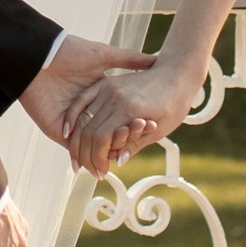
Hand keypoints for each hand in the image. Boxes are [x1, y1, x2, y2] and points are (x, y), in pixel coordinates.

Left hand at [17, 32, 150, 150]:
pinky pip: (76, 148)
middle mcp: (86, 112)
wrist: (41, 57)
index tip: (152, 123)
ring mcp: (73, 124)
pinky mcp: (59, 131)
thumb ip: (128, 59)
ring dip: (110, 148)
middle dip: (125, 138)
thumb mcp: (104, 55)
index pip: (116, 115)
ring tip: (127, 147)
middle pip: (108, 133)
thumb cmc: (71, 52)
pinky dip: (90, 154)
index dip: (133, 120)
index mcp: (97, 96)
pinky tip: (107, 156)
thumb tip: (155, 59)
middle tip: (143, 136)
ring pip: (95, 144)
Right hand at [65, 53, 201, 174]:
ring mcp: (108, 87)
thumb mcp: (160, 130)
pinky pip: (83, 100)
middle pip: (88, 130)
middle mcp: (115, 96)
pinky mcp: (106, 83)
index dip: (97, 159)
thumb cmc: (174, 103)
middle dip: (86, 155)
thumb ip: (136, 144)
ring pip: (83, 118)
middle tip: (90, 170)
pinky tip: (68, 131)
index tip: (101, 173)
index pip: (101, 139)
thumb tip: (118, 161)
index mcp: (130, 109)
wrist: (177, 74)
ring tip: (79, 158)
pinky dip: (73, 116)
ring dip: (77, 141)